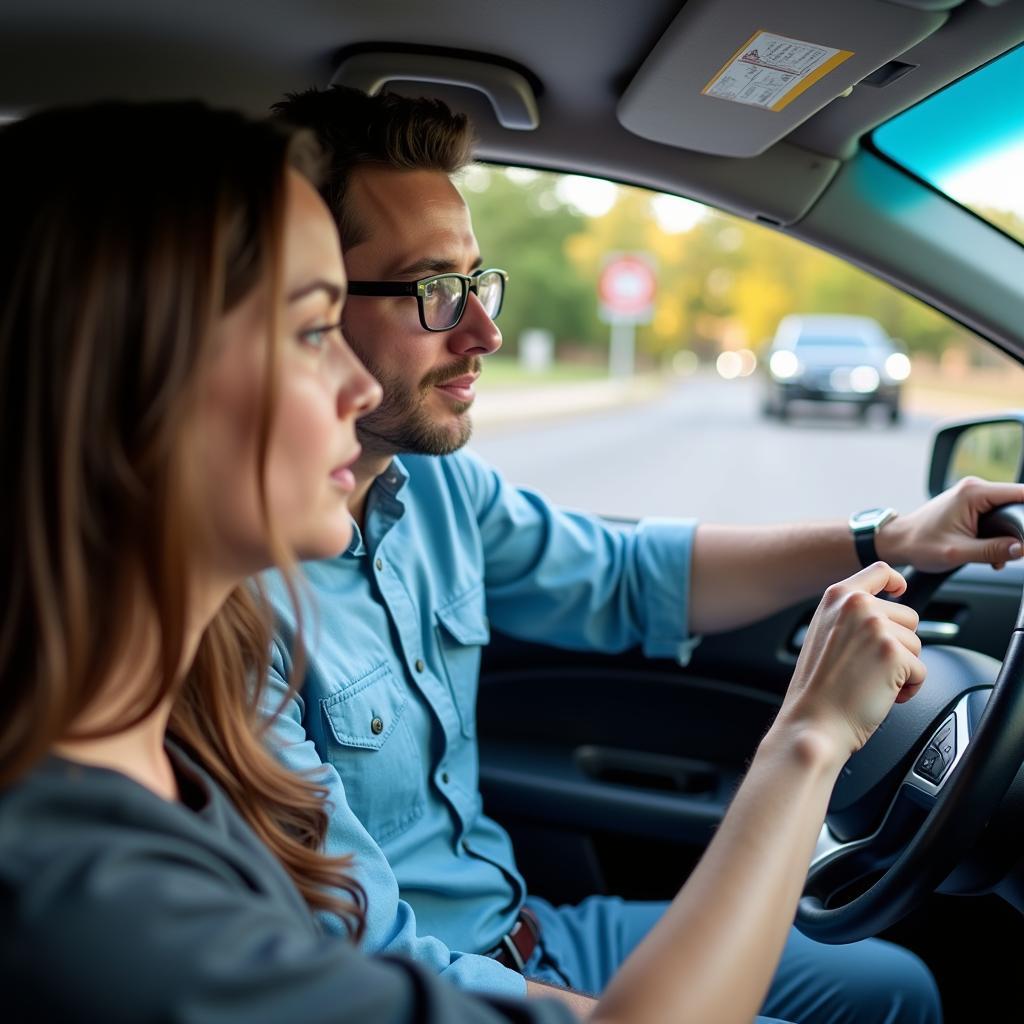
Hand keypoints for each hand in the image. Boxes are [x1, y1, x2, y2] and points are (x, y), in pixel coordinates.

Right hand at [778, 562, 925, 757]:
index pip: (881, 571)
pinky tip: (884, 694)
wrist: (814, 720)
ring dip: (904, 667)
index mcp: (838, 597)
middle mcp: (858, 605)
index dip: (896, 582)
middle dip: (900, 643)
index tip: (899, 591)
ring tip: (874, 681)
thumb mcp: (823, 633)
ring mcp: (876, 627)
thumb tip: (883, 611)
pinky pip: (921, 671)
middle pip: (909, 616)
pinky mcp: (894, 653)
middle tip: (871, 666)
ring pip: (917, 645)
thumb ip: (850, 615)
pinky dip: (909, 688)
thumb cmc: (817, 688)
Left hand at [877, 477, 1023, 571]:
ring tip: (996, 558)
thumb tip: (1023, 550)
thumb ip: (993, 550)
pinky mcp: (972, 506)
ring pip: (1009, 513)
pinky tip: (991, 555)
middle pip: (1017, 504)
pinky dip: (999, 536)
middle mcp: (976, 488)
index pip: (1021, 494)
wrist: (899, 542)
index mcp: (973, 492)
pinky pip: (998, 517)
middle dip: (1018, 531)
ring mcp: (974, 496)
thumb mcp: (958, 552)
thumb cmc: (920, 544)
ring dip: (1008, 536)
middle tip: (1014, 553)